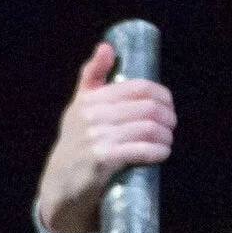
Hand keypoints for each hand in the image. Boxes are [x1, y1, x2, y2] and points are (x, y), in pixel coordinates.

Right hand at [36, 41, 175, 232]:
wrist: (61, 185)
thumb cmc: (76, 143)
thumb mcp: (79, 107)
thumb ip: (92, 77)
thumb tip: (106, 47)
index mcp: (90, 99)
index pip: (138, 88)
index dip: (162, 95)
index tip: (168, 106)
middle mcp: (92, 115)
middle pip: (147, 108)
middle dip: (167, 117)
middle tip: (170, 126)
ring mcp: (96, 138)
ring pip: (147, 128)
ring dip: (165, 136)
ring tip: (167, 140)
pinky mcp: (102, 160)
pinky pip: (140, 150)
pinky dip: (157, 151)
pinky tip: (162, 152)